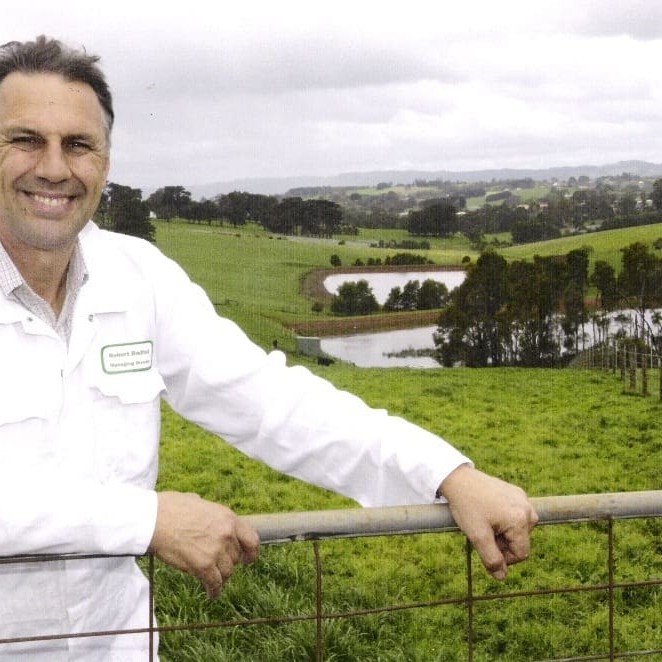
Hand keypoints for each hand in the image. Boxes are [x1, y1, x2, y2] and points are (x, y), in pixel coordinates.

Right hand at [149, 491, 259, 598]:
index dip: (252, 552)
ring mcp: (216, 550)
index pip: (252, 539)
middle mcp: (227, 534)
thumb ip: (210, 513)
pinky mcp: (203, 565)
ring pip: (227, 572)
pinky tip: (211, 594)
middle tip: (220, 567)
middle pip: (236, 557)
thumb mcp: (199, 502)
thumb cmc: (170, 508)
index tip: (248, 559)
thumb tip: (209, 516)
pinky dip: (214, 591)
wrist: (154, 519)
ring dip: (221, 577)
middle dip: (229, 563)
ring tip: (214, 580)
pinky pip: (215, 583)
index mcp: (228, 518)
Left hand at [439, 464, 537, 579]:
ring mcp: (522, 498)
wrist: (458, 479)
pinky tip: (488, 512)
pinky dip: (505, 519)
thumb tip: (502, 577)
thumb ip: (492, 560)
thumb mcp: (478, 537)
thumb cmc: (467, 507)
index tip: (486, 548)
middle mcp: (527, 508)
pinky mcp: (516, 492)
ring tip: (486, 523)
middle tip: (483, 532)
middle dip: (504, 543)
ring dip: (505, 532)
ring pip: (520, 529)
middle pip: (522, 541)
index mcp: (520, 520)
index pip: (522, 553)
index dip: (505, 558)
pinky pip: (516, 514)